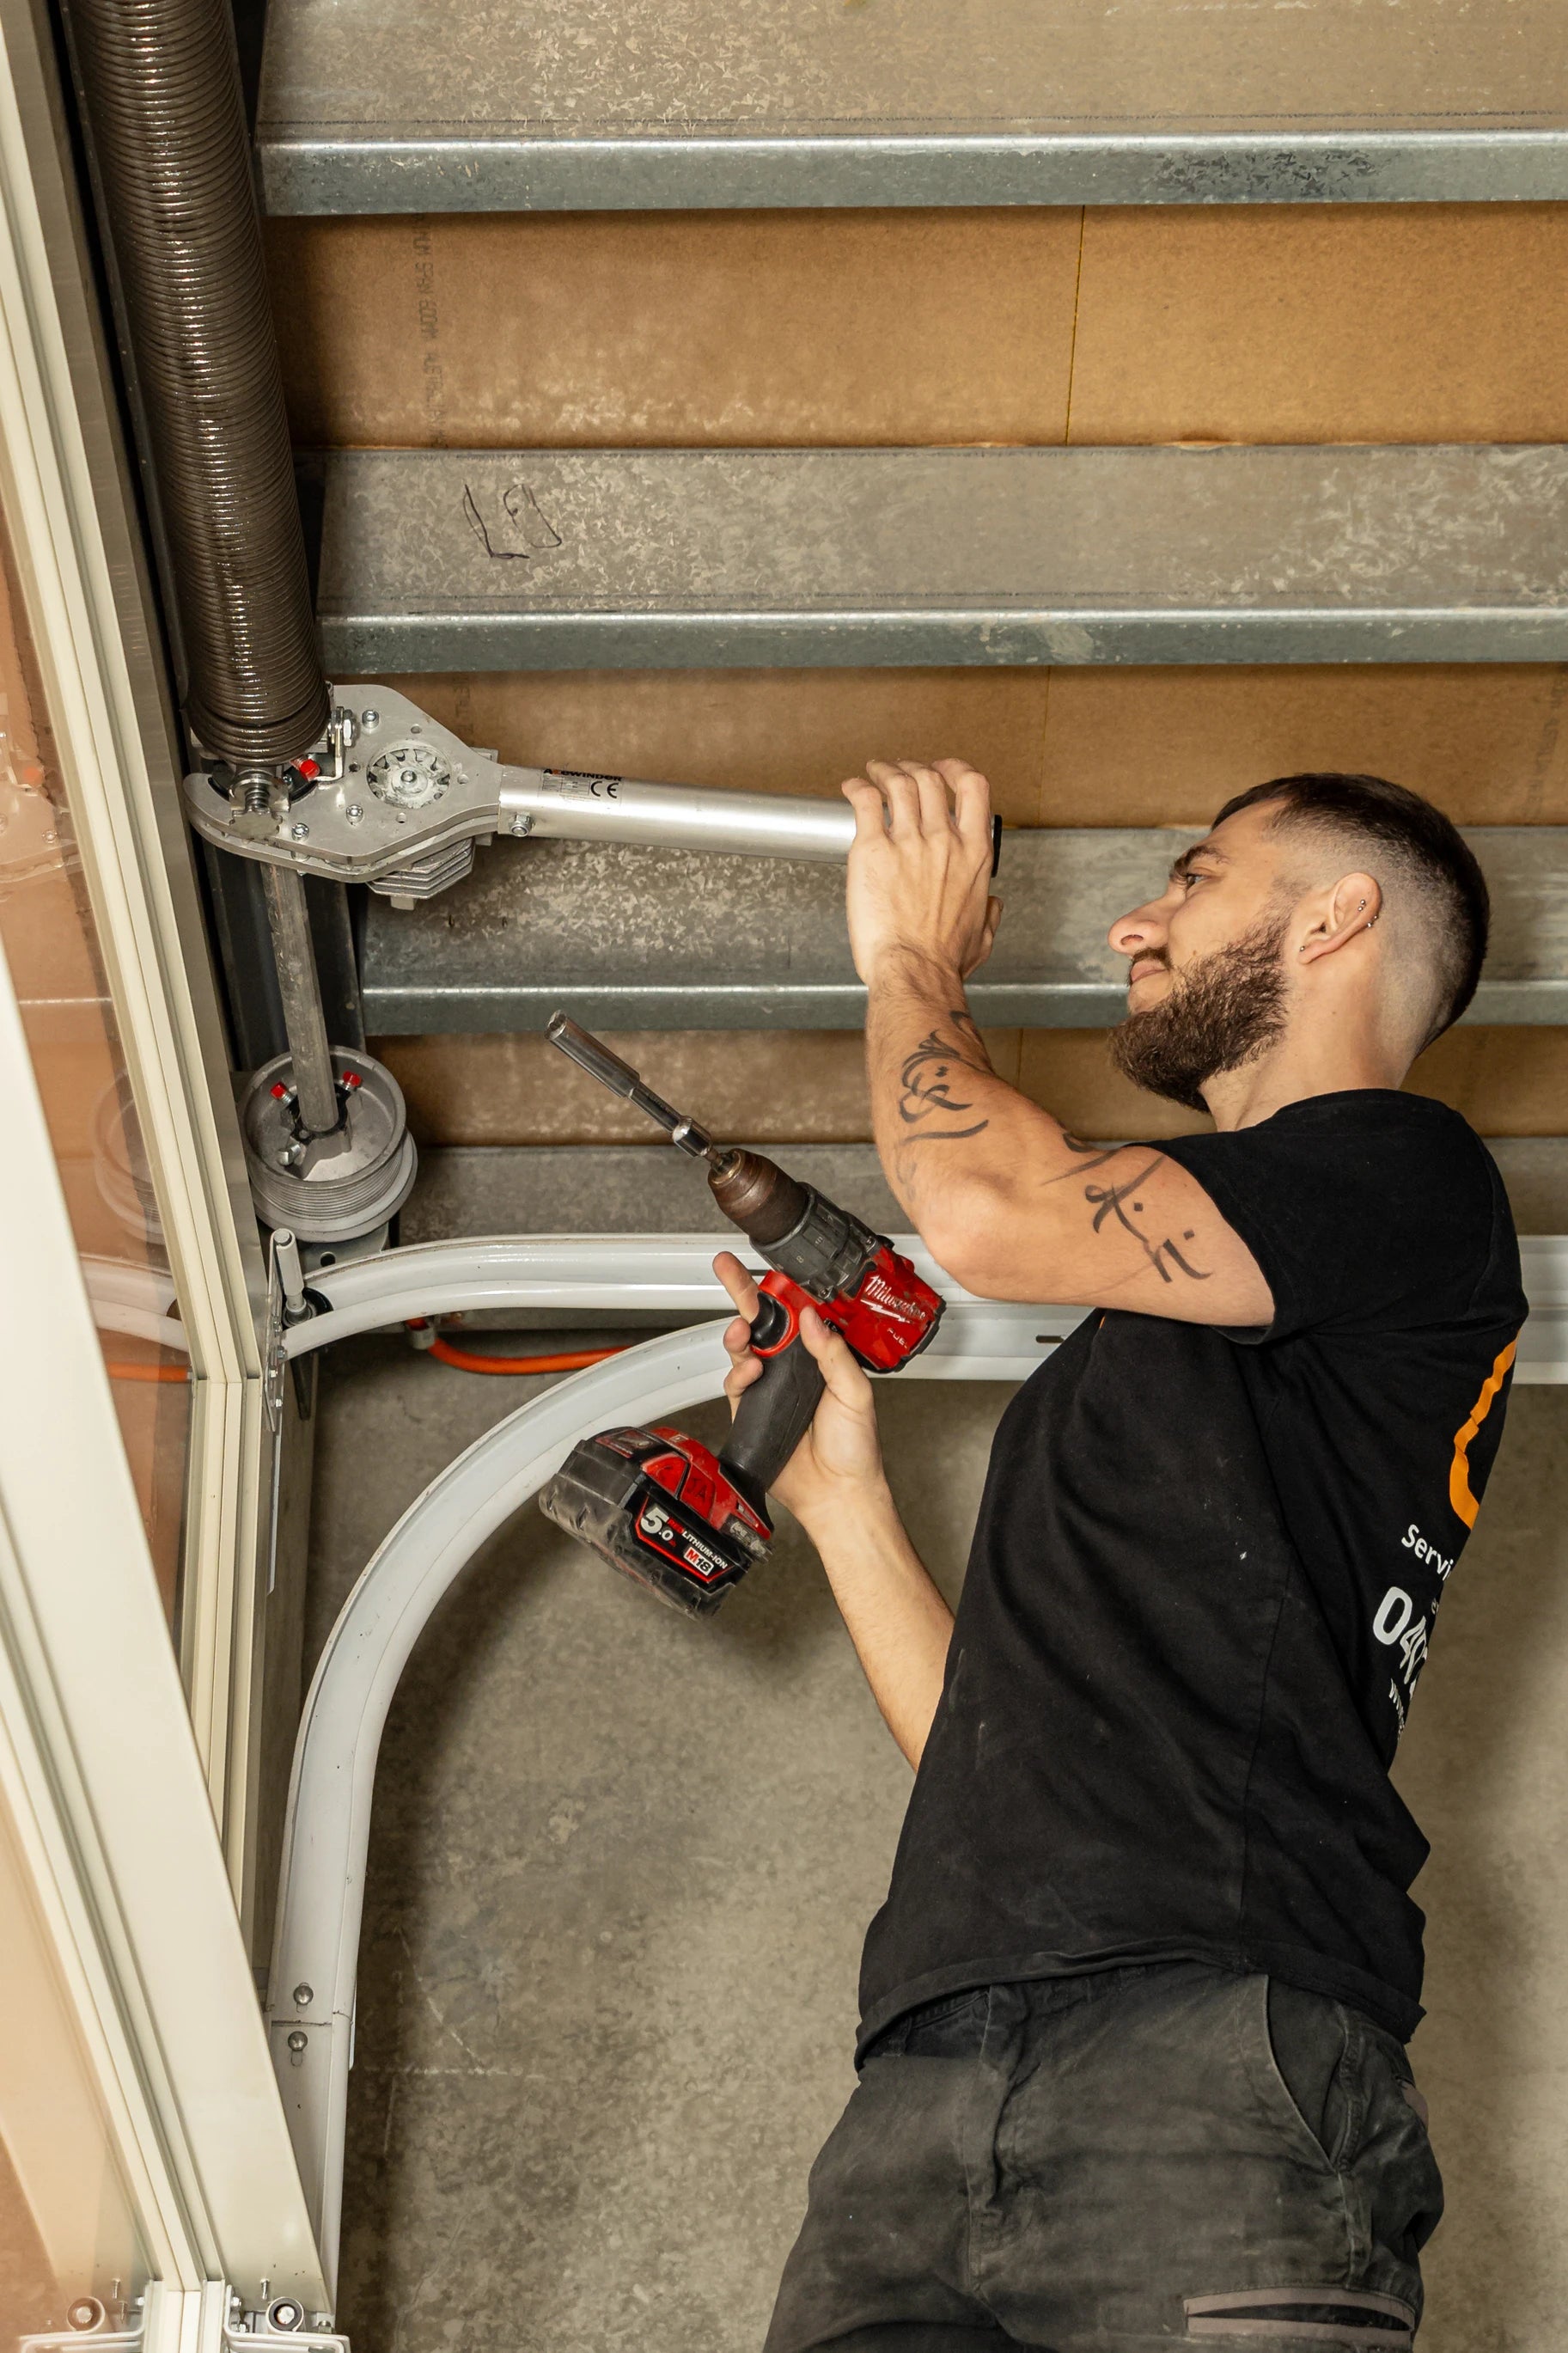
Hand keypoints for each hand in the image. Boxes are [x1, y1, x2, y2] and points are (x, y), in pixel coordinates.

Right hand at [713, 1250, 887, 1533]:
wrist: (837, 1493)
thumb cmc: (855, 1448)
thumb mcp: (855, 1392)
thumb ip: (833, 1353)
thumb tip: (811, 1317)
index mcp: (819, 1358)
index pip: (796, 1315)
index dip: (781, 1291)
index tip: (771, 1269)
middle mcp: (792, 1368)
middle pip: (761, 1322)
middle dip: (741, 1292)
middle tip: (726, 1267)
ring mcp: (769, 1388)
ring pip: (743, 1347)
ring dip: (739, 1332)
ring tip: (742, 1329)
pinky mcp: (751, 1411)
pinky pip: (735, 1382)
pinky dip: (738, 1371)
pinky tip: (751, 1368)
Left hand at [841, 757, 1000, 988]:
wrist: (914, 971)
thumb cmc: (942, 960)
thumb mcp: (982, 935)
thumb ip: (990, 913)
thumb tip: (993, 905)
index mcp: (974, 854)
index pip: (974, 788)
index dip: (956, 770)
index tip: (943, 770)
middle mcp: (943, 840)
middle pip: (930, 778)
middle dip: (914, 767)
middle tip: (901, 771)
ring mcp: (908, 842)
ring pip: (899, 782)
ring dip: (885, 770)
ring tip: (874, 772)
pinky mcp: (872, 850)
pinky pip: (865, 802)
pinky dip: (858, 788)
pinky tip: (852, 788)